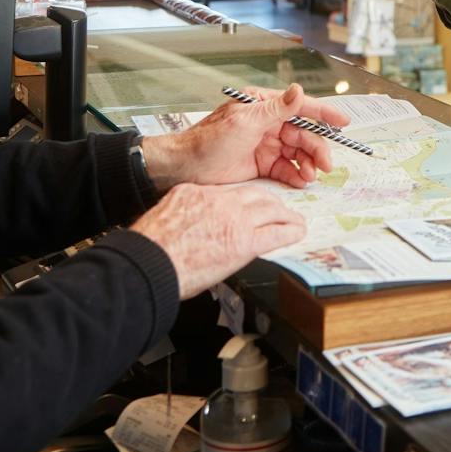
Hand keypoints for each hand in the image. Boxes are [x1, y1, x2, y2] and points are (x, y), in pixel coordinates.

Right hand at [130, 183, 306, 296]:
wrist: (151, 260)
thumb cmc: (152, 246)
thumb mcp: (167, 215)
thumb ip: (185, 214)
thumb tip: (192, 223)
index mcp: (198, 193)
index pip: (230, 191)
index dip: (244, 199)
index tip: (248, 204)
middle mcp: (220, 201)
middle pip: (256, 195)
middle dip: (270, 203)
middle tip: (277, 209)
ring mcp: (235, 220)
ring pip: (271, 209)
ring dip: (285, 214)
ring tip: (292, 220)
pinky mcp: (245, 242)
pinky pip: (277, 233)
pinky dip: (291, 231)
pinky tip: (298, 232)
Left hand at [141, 83, 349, 189]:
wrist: (185, 168)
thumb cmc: (209, 141)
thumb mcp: (245, 122)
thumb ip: (275, 109)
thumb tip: (298, 90)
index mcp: (263, 106)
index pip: (299, 107)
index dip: (323, 114)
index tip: (344, 122)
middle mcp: (267, 123)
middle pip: (302, 134)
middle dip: (317, 148)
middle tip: (327, 165)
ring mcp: (265, 144)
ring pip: (297, 152)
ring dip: (308, 163)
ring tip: (312, 176)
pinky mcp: (261, 164)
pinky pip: (286, 168)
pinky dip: (296, 174)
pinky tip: (301, 181)